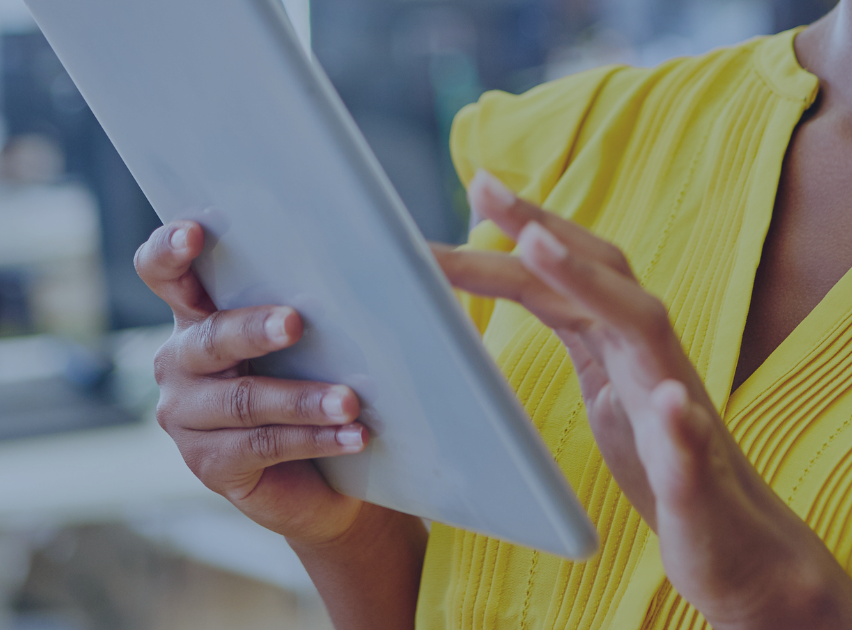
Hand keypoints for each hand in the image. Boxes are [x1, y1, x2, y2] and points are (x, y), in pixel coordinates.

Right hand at [135, 220, 370, 545]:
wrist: (319, 471)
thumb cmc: (313, 381)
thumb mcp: (309, 339)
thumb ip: (318, 301)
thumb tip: (383, 260)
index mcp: (198, 317)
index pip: (163, 275)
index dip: (169, 252)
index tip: (194, 232)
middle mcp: (181, 362)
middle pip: (210, 338)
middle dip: (254, 329)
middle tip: (295, 323)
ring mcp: (188, 417)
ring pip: (243, 401)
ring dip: (302, 399)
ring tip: (349, 402)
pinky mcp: (209, 464)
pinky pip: (262, 446)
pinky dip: (314, 439)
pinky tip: (352, 436)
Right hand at [434, 170, 851, 628]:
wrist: (736, 544)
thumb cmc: (716, 529)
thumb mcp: (698, 505)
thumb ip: (685, 456)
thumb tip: (670, 402)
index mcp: (667, 377)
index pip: (619, 307)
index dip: (574, 274)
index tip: (528, 240)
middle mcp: (647, 349)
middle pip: (591, 268)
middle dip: (537, 224)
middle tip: (481, 185)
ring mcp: (627, 352)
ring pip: (575, 277)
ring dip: (529, 238)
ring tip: (484, 203)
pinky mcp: (610, 365)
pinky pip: (566, 304)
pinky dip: (532, 276)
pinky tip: (501, 264)